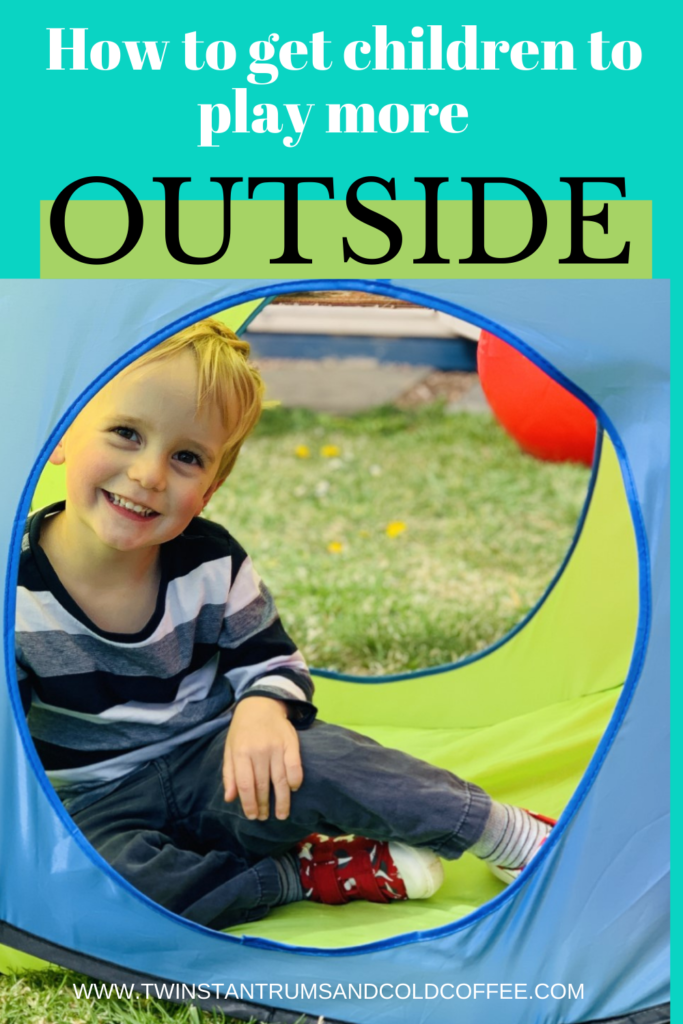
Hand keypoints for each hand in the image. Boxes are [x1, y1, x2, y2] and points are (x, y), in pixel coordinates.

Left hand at [223, 697, 303, 820]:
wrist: (261, 705)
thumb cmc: (243, 731)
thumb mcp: (230, 749)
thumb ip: (229, 774)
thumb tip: (230, 798)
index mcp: (241, 752)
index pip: (246, 785)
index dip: (249, 804)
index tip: (252, 816)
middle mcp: (259, 750)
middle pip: (262, 785)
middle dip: (264, 805)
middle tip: (265, 817)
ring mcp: (276, 746)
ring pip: (280, 780)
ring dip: (282, 801)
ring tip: (281, 814)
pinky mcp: (291, 743)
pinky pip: (295, 767)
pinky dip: (295, 781)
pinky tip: (293, 790)